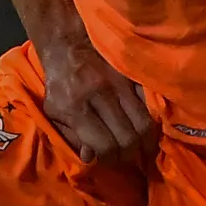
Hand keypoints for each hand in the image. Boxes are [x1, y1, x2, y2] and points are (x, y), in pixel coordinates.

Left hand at [34, 33, 154, 164]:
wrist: (68, 45)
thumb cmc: (59, 84)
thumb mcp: (53, 112)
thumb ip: (71, 136)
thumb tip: (91, 158)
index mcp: (75, 108)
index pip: (105, 145)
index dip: (112, 159)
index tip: (112, 160)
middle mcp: (99, 95)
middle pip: (129, 138)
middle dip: (131, 155)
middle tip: (130, 158)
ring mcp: (118, 84)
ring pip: (144, 123)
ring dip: (146, 141)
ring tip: (141, 147)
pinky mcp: (131, 76)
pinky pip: (150, 105)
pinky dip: (151, 120)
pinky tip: (146, 128)